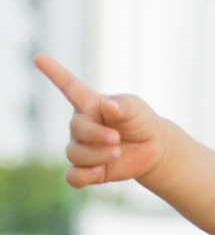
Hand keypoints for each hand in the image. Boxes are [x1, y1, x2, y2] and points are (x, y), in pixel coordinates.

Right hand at [35, 54, 165, 187]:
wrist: (154, 147)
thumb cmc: (140, 121)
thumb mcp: (136, 109)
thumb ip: (123, 106)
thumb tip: (109, 106)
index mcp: (89, 105)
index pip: (68, 87)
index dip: (55, 73)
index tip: (40, 58)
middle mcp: (82, 126)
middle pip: (76, 130)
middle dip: (96, 135)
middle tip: (116, 138)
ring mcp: (84, 149)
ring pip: (74, 154)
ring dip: (95, 155)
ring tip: (117, 152)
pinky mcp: (91, 170)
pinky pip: (73, 177)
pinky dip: (82, 176)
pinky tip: (97, 172)